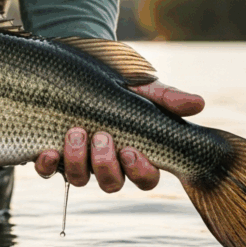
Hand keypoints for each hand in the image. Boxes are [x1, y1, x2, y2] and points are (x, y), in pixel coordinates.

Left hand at [34, 82, 204, 191]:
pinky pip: (47, 171)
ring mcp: (78, 159)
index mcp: (135, 152)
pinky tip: (48, 151)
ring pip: (80, 179)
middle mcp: (107, 162)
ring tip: (75, 132)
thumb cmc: (120, 80)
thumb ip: (168, 97)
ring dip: (78, 161)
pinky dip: (47, 165)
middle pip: (111, 184)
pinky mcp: (52, 152)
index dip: (140, 172)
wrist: (82, 62)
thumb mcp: (144, 86)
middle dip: (106, 164)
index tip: (132, 150)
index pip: (145, 179)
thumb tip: (198, 104)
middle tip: (102, 136)